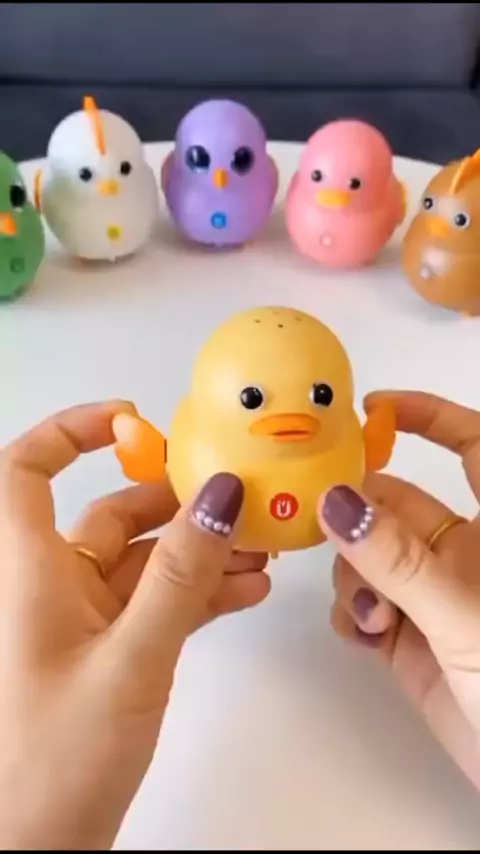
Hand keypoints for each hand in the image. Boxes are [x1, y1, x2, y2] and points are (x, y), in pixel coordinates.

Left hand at [0, 401, 269, 849]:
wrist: (35, 852)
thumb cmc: (52, 766)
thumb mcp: (131, 660)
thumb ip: (181, 578)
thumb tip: (219, 498)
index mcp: (30, 571)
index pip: (26, 470)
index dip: (70, 432)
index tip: (131, 419)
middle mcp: (50, 586)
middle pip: (111, 514)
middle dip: (177, 503)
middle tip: (236, 497)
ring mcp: (79, 620)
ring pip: (144, 562)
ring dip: (199, 552)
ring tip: (258, 549)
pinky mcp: (105, 652)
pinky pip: (154, 602)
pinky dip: (195, 593)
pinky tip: (242, 593)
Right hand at [320, 391, 479, 790]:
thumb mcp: (464, 616)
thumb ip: (398, 560)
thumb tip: (337, 502)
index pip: (471, 447)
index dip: (429, 416)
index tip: (371, 409)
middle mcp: (459, 554)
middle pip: (393, 506)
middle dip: (357, 516)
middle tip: (322, 526)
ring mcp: (430, 594)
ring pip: (367, 557)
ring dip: (356, 578)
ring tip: (376, 616)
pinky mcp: (406, 636)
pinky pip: (363, 604)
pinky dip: (354, 614)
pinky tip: (368, 637)